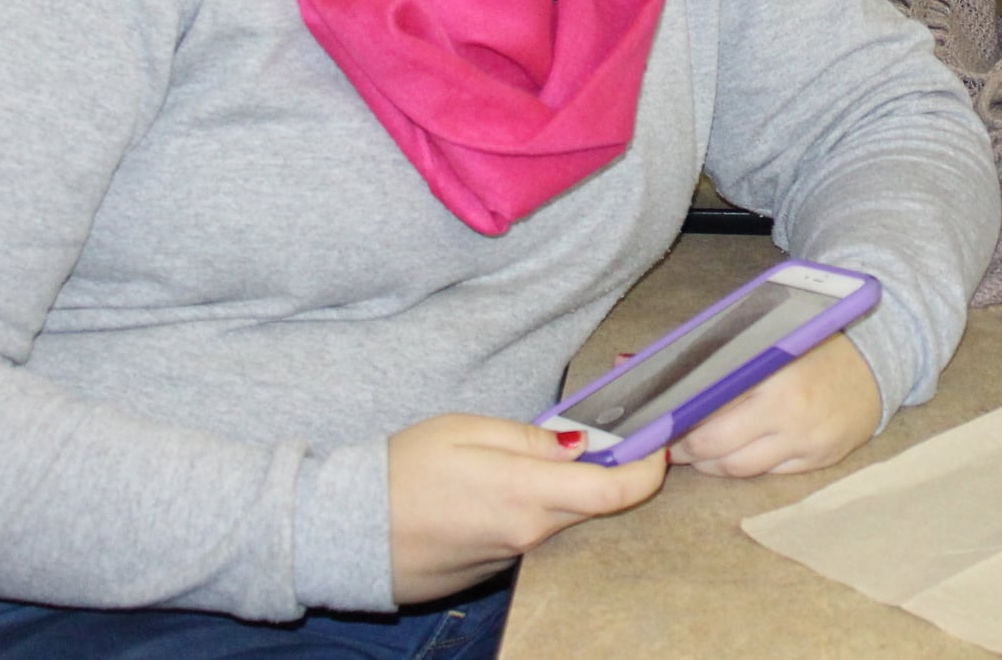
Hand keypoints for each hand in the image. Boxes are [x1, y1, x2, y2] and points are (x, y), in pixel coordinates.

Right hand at [387, 413, 666, 604]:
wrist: (344, 532)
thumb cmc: (401, 471)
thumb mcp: (469, 431)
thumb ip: (534, 438)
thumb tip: (584, 443)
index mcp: (528, 495)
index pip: (618, 491)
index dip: (649, 465)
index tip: (657, 440)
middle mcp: (528, 535)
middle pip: (595, 506)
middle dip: (609, 471)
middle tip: (596, 435)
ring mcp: (510, 559)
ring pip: (560, 521)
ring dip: (563, 491)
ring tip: (530, 458)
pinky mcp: (491, 570)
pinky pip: (529, 537)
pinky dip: (529, 511)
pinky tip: (496, 491)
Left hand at [669, 334, 880, 477]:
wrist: (877, 360)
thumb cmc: (814, 344)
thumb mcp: (769, 340)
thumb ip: (717, 357)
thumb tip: (641, 370)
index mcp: (772, 373)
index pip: (706, 407)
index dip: (676, 421)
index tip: (658, 423)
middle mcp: (788, 412)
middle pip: (715, 446)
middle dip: (685, 449)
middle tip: (672, 443)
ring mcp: (805, 441)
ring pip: (738, 468)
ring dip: (711, 464)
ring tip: (700, 452)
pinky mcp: (818, 461)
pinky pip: (768, 474)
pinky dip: (746, 466)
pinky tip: (737, 454)